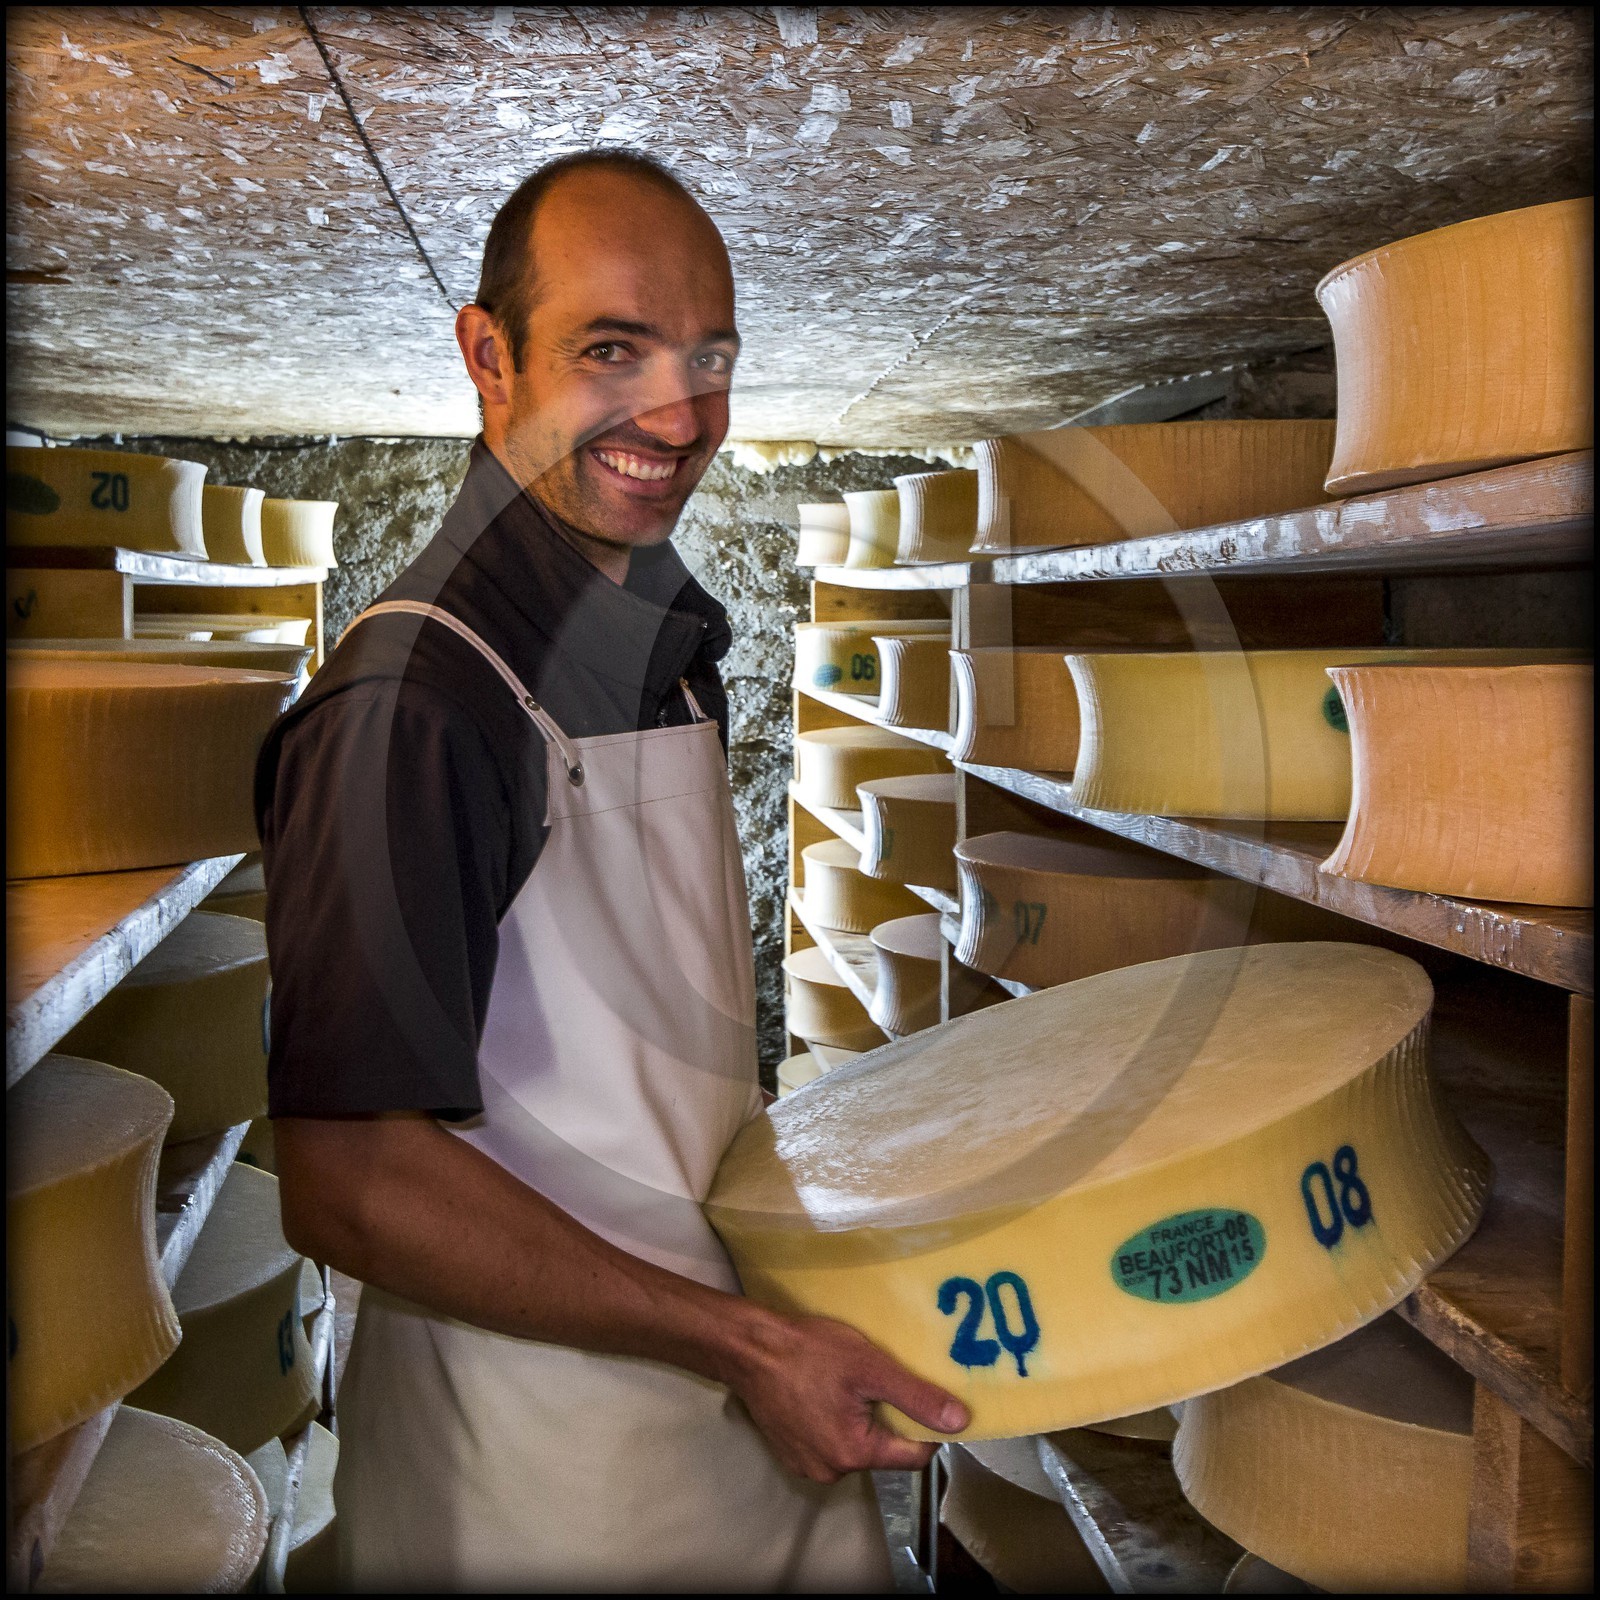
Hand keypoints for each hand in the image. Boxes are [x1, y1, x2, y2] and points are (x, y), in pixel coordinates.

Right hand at [728, 1308, 969, 1483]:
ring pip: (854, 1446)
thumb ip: (916, 1396)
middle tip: (879, 1380)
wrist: (747, 1348)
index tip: (927, 1397)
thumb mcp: (869, 1367)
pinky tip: (823, 1392)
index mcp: (854, 1454)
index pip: (913, 1456)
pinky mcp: (788, 1453)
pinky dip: (832, 1422)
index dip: (928, 1428)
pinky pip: (827, 1442)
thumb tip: (961, 1421)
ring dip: (859, 1420)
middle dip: (887, 1419)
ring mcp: (805, 1466)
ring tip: (848, 1383)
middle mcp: (830, 1472)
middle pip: (881, 1450)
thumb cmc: (809, 1352)